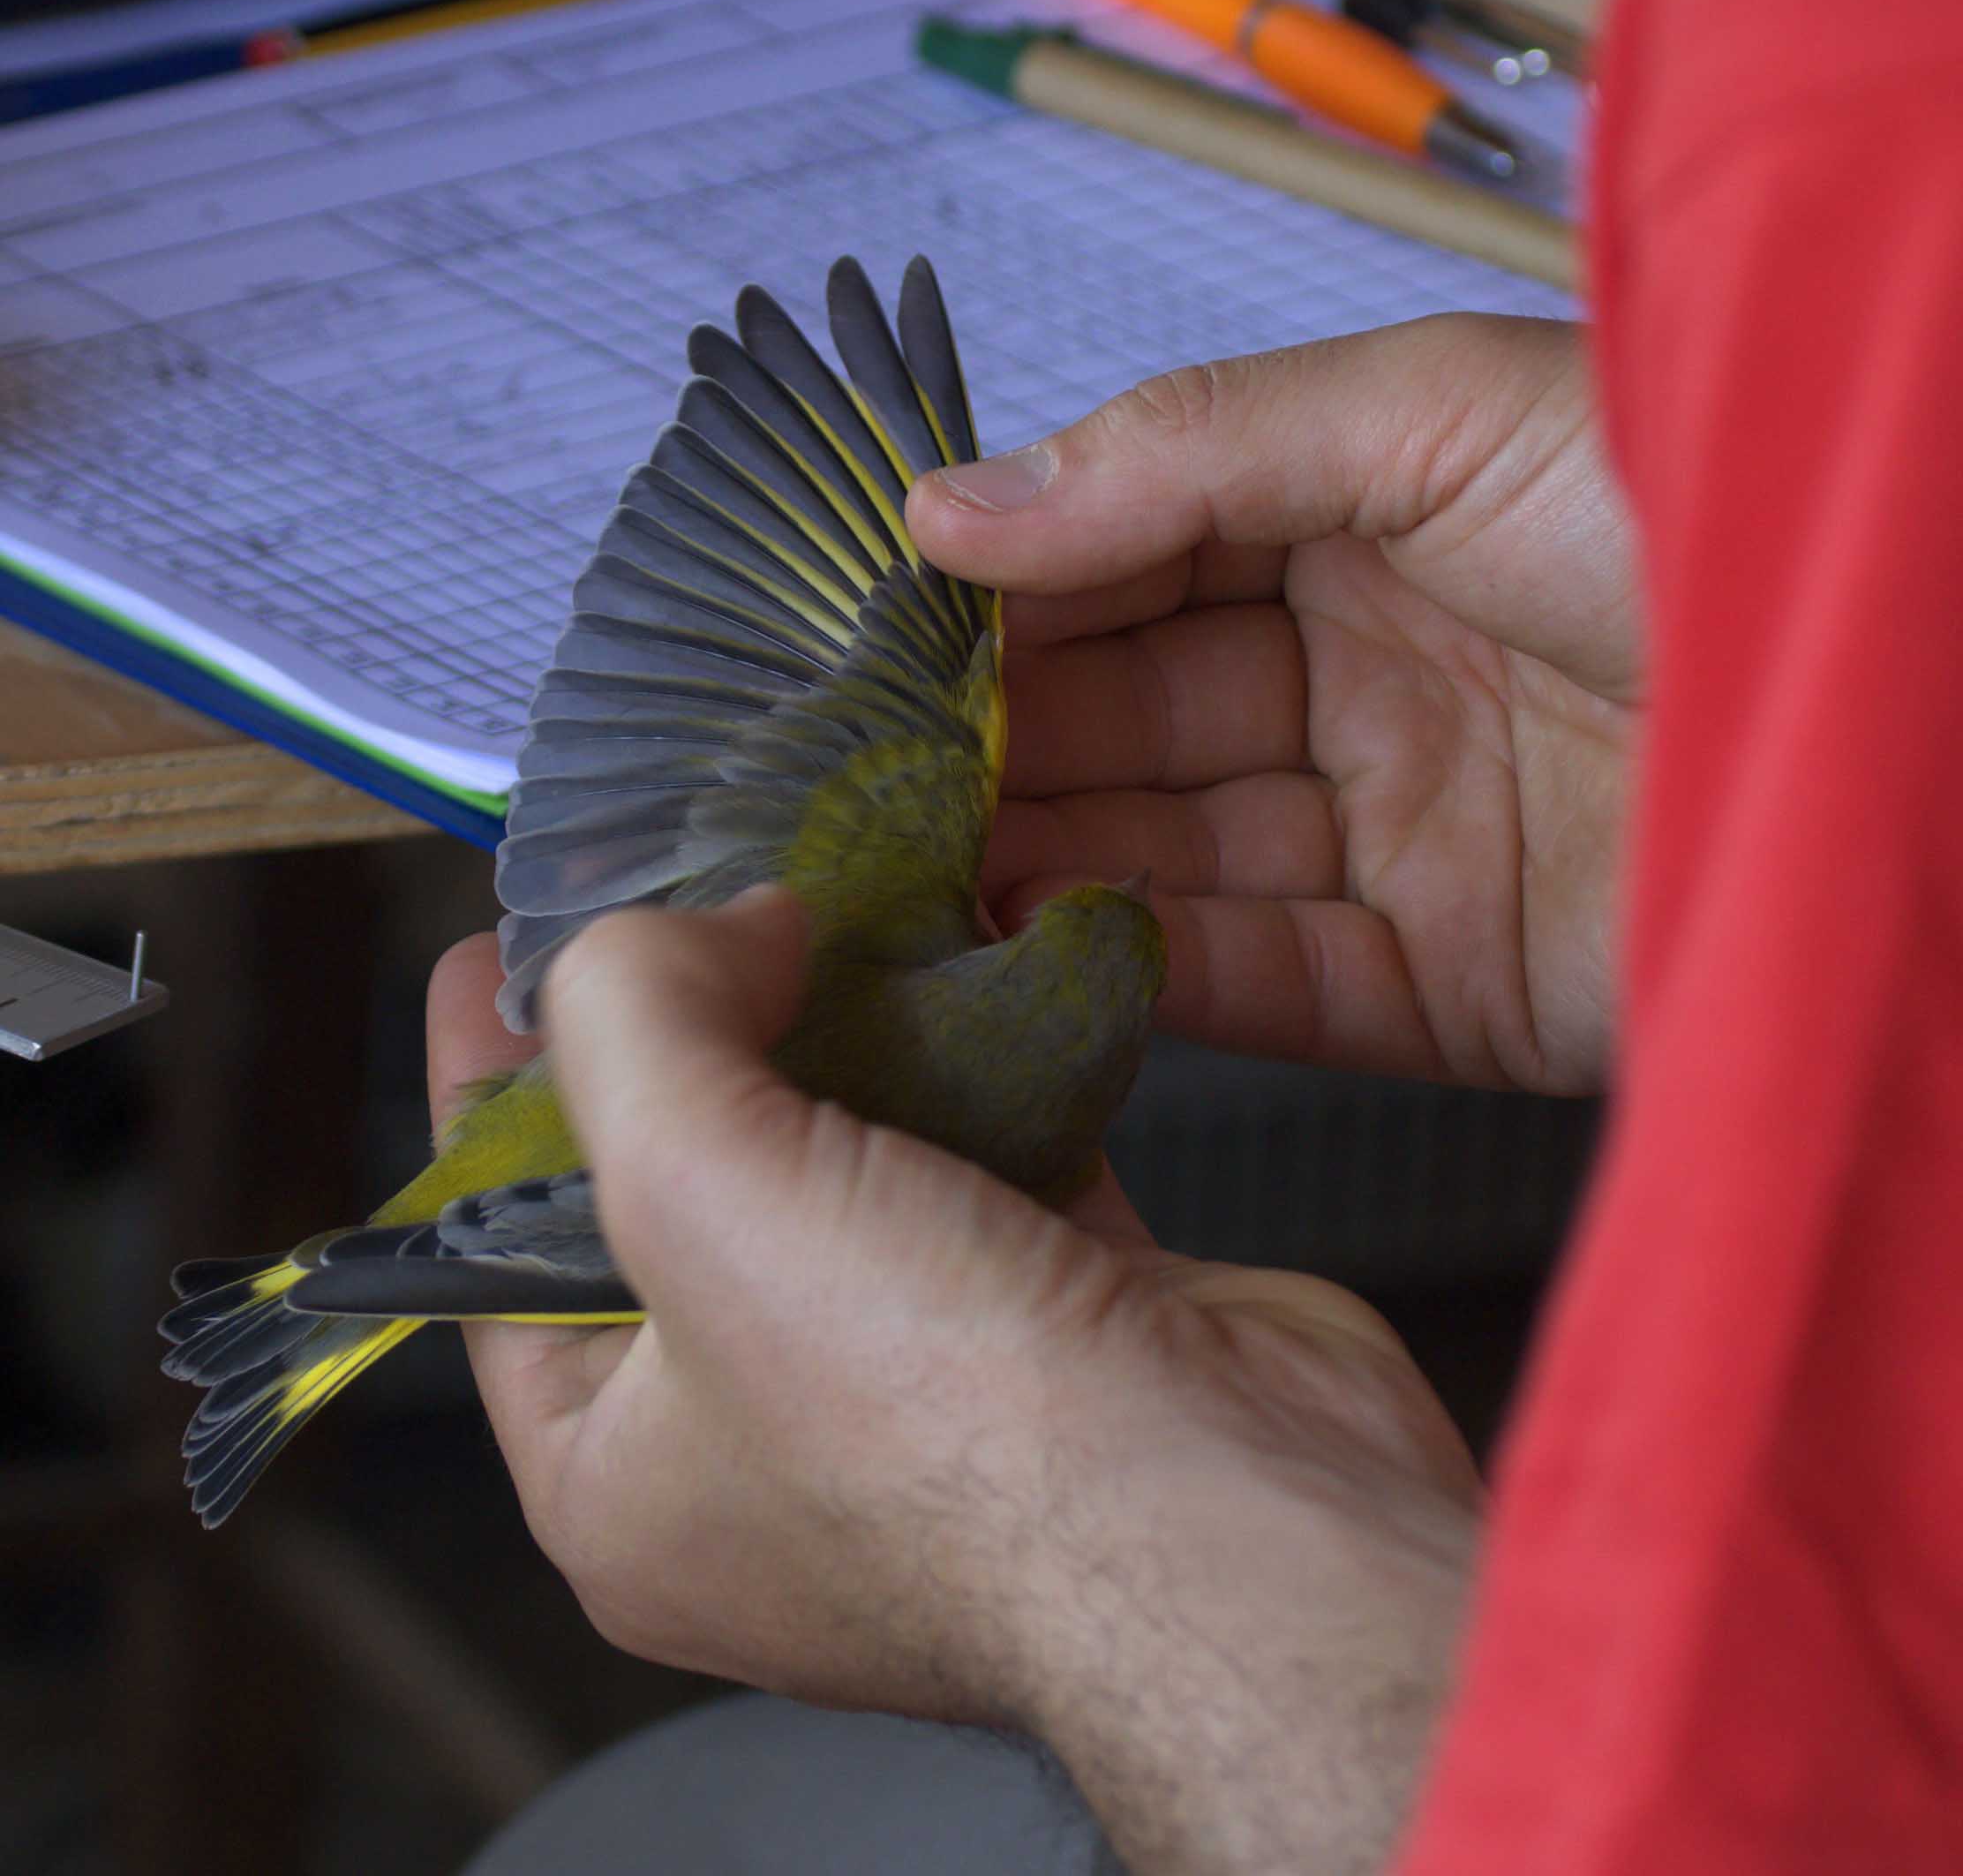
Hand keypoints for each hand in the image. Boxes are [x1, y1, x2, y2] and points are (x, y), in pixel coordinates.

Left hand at [430, 905, 1478, 1871]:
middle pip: (678, 1194)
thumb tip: (712, 926)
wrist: (1233, 1517)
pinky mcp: (1056, 1320)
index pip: (494, 1255)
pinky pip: (989, 1154)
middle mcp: (757, 1450)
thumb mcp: (692, 1186)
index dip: (486, 1091)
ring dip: (842, 1026)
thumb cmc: (933, 1414)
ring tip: (824, 879)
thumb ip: (635, 1017)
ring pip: (843, 1163)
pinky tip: (973, 940)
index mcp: (618, 1478)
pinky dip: (982, 1055)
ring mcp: (918, 1390)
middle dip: (686, 1035)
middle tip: (684, 884)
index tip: (492, 947)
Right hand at [910, 315, 1637, 1095]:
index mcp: (1365, 508)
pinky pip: (1274, 980)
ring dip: (1045, 861)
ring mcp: (1411, 830)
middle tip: (851, 774)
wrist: (1912, 704)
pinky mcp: (1458, 984)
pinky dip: (1152, 970)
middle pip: (1137, 711)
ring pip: (1178, 853)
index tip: (867, 625)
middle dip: (998, 738)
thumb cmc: (1699, 498)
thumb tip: (948, 502)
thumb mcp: (1431, 410)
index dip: (1004, 583)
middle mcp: (1373, 668)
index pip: (1134, 545)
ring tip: (904, 872)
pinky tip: (1039, 951)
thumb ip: (1185, 453)